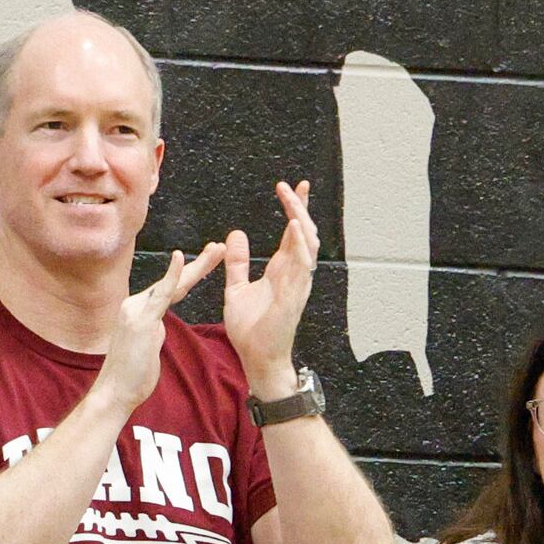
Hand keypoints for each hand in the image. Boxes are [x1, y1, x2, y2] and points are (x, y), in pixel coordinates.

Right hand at [95, 247, 227, 415]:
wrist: (115, 391)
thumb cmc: (131, 375)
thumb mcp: (146, 347)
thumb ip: (152, 332)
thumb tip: (158, 327)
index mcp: (139, 309)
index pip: (170, 288)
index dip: (189, 274)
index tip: (207, 261)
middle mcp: (136, 304)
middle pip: (174, 281)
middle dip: (198, 263)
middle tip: (220, 247)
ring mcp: (138, 310)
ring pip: (173, 284)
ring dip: (197, 266)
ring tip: (217, 250)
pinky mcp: (141, 320)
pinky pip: (161, 295)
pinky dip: (172, 276)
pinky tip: (180, 258)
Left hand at [220, 180, 319, 397]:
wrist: (256, 357)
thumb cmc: (251, 329)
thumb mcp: (236, 288)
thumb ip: (238, 263)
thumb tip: (235, 235)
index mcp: (282, 270)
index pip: (292, 233)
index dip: (294, 209)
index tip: (290, 187)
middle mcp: (294, 273)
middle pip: (304, 232)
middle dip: (301, 207)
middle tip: (293, 185)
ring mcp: (297, 284)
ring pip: (307, 244)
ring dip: (301, 219)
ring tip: (292, 198)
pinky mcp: (294, 296)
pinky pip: (301, 266)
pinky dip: (299, 245)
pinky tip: (294, 226)